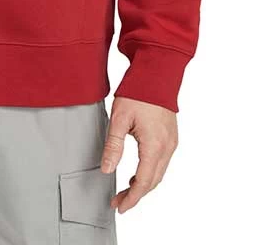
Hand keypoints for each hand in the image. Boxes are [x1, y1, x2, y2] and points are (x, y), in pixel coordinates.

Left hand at [100, 96, 177, 213]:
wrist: (157, 73)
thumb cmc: (137, 92)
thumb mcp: (119, 118)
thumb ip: (113, 146)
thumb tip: (106, 170)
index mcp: (155, 145)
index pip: (143, 182)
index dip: (131, 198)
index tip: (119, 206)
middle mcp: (167, 147)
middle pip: (153, 182)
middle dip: (136, 195)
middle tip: (119, 201)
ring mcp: (172, 142)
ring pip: (159, 173)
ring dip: (144, 184)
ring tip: (126, 189)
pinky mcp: (171, 137)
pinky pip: (162, 162)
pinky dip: (150, 172)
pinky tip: (138, 172)